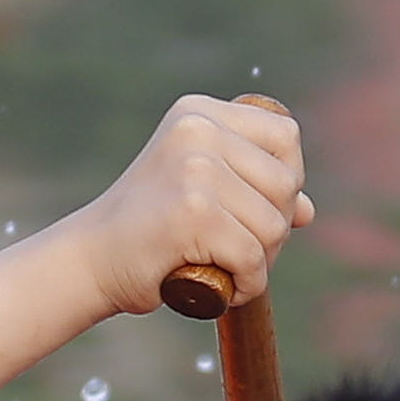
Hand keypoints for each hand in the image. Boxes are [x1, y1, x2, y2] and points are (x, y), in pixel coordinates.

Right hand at [66, 93, 307, 325]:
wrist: (91, 261)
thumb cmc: (148, 230)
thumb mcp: (201, 192)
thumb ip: (251, 190)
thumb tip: (308, 210)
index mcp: (199, 113)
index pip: (285, 134)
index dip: (287, 178)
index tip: (257, 207)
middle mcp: (198, 131)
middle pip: (286, 183)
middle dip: (274, 227)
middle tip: (237, 248)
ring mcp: (195, 170)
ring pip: (274, 225)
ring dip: (261, 260)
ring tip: (225, 267)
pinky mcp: (193, 213)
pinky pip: (253, 257)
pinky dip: (248, 284)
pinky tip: (224, 287)